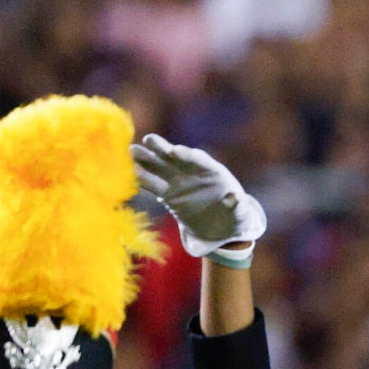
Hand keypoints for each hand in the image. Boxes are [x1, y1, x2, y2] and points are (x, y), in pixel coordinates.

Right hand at [130, 133, 264, 255]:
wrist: (222, 228)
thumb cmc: (235, 217)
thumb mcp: (240, 214)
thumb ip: (238, 207)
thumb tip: (235, 199)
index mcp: (212, 172)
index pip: (198, 159)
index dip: (186, 155)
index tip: (174, 152)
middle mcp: (192, 172)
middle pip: (175, 156)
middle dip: (163, 148)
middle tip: (149, 140)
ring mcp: (177, 180)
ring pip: (159, 166)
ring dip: (146, 159)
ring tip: (131, 152)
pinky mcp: (167, 193)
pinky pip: (152, 183)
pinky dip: (141, 179)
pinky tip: (128, 174)